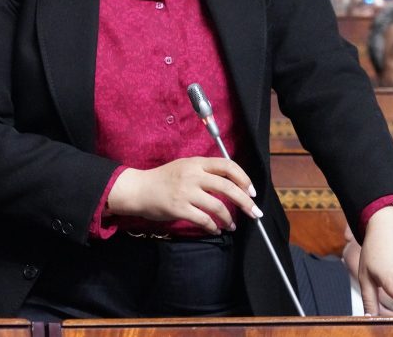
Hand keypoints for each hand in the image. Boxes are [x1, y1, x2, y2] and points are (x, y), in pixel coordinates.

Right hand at [106, 157, 260, 233]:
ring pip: (217, 206)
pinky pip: (204, 220)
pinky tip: (216, 229)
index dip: (243, 178)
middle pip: (228, 187)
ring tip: (231, 225)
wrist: (138, 189)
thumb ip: (205, 171)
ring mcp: (186, 192)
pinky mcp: (179, 208)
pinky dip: (214, 227)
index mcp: (196, 163)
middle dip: (245, 202)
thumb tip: (231, 183)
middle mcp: (193, 175)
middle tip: (254, 213)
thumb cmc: (163, 179)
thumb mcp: (185, 166)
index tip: (251, 191)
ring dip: (228, 218)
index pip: (227, 166)